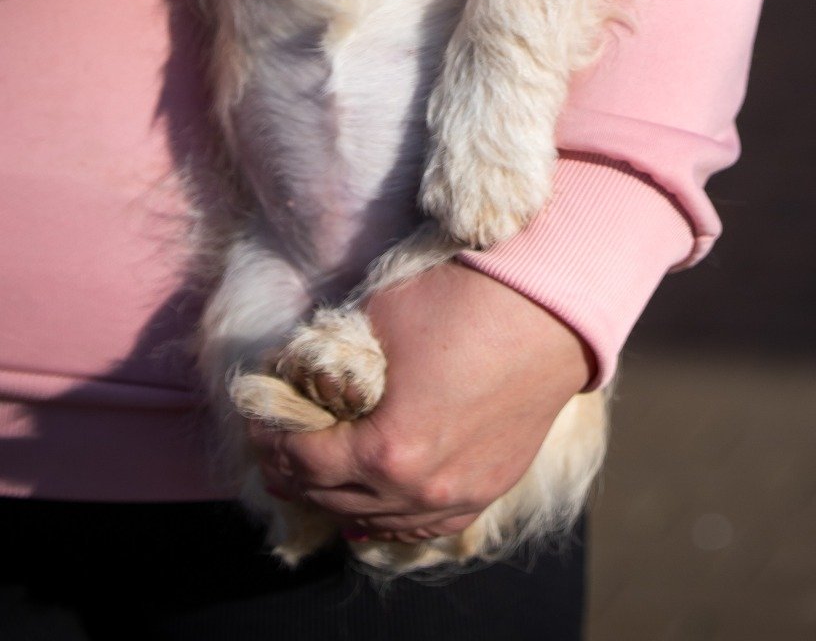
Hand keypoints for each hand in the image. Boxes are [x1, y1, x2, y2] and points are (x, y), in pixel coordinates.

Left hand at [251, 263, 593, 542]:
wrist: (549, 309)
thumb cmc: (464, 302)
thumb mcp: (378, 320)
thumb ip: (335, 362)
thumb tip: (301, 374)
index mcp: (388, 449)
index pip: (305, 460)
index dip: (271, 438)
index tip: (255, 416)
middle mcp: (421, 489)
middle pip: (333, 497)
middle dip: (293, 471)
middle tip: (272, 446)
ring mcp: (458, 497)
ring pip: (376, 521)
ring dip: (337, 498)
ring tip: (311, 476)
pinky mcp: (487, 489)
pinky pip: (424, 524)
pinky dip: (388, 517)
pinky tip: (370, 507)